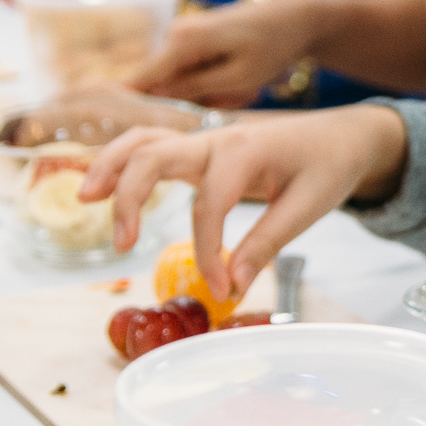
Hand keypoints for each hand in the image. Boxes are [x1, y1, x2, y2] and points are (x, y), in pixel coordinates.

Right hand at [75, 107, 408, 297]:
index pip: (209, 203)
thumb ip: (267, 244)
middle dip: (131, 197)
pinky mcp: (198, 150)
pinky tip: (99, 186)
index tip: (221, 290)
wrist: (341, 136)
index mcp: (246, 150)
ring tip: (84, 200)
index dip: (208, 251)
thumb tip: (232, 287)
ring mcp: (203, 140)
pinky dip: (120, 160)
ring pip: (143, 141)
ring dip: (110, 166)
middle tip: (123, 246)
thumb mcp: (309, 207)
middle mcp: (216, 139)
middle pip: (155, 156)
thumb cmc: (326, 167)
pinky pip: (150, 146)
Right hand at [130, 0, 324, 106]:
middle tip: (236, 99)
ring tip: (246, 89)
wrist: (295, 18)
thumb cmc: (273, 46)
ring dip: (211, 95)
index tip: (121, 125)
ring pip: (182, 85)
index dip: (125, 105)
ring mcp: (183, 37)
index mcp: (182, 41)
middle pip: (163, 87)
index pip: (138, 80)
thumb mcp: (239, 76)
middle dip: (196, 102)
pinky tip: (244, 83)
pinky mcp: (193, 43)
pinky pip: (193, 76)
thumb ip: (194, 88)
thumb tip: (154, 100)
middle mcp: (175, 34)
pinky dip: (217, 85)